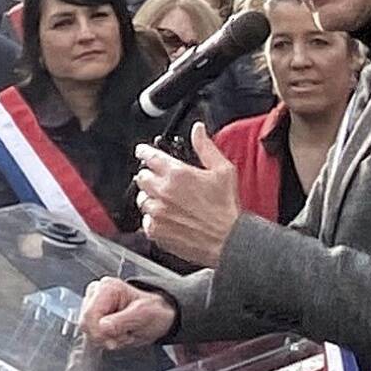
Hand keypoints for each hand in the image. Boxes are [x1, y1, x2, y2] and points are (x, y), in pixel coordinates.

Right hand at [81, 277, 181, 354]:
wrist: (159, 316)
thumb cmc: (154, 311)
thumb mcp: (143, 315)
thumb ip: (122, 321)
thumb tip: (102, 327)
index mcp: (107, 288)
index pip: (89, 315)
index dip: (99, 332)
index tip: (114, 340)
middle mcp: (96, 293)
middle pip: (85, 324)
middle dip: (105, 336)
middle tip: (125, 334)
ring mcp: (93, 305)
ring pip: (87, 332)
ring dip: (107, 339)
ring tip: (124, 332)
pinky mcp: (93, 317)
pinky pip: (91, 335)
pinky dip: (106, 339)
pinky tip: (118, 334)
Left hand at [133, 126, 241, 273]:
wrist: (228, 240)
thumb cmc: (227, 208)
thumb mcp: (223, 170)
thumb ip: (205, 147)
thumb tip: (197, 130)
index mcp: (178, 174)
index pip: (149, 156)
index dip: (144, 152)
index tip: (143, 152)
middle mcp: (163, 192)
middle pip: (141, 177)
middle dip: (149, 175)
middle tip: (160, 180)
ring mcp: (157, 212)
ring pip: (141, 199)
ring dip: (150, 197)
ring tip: (166, 201)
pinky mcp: (156, 231)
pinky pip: (145, 221)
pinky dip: (152, 218)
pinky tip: (168, 218)